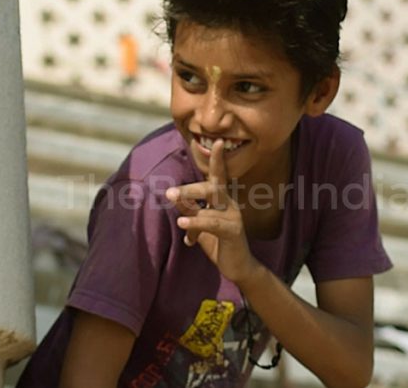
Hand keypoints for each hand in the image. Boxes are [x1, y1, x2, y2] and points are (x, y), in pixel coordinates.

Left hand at [165, 140, 262, 284]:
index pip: (219, 175)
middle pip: (212, 186)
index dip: (218, 159)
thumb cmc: (218, 243)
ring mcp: (234, 217)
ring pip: (212, 201)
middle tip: (169, 193)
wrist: (238, 267)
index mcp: (223, 200)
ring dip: (190, 203)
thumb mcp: (199, 225)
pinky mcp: (233, 232)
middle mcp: (230, 204)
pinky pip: (212, 223)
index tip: (218, 141)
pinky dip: (196, 221)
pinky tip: (182, 223)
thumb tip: (173, 197)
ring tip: (172, 202)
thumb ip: (189, 210)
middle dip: (190, 188)